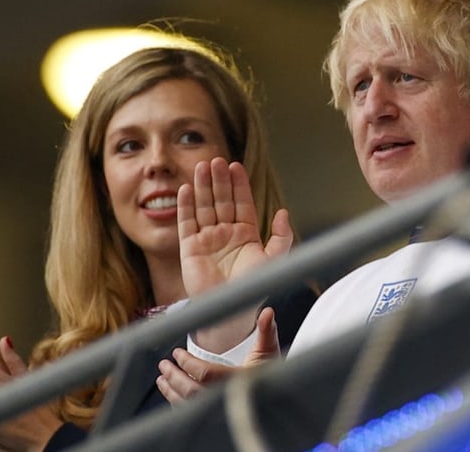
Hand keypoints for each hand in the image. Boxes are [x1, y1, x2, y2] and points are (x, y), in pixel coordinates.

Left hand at [156, 307, 280, 404]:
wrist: (276, 399)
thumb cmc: (272, 375)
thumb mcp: (269, 351)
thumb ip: (266, 331)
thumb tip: (267, 312)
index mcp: (237, 380)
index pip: (205, 373)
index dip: (187, 362)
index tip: (177, 353)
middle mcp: (226, 397)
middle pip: (191, 391)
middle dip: (174, 377)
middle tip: (164, 365)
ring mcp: (219, 410)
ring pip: (188, 405)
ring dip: (171, 391)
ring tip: (162, 379)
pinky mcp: (214, 417)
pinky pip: (190, 414)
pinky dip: (177, 404)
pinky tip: (171, 394)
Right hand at [178, 158, 291, 350]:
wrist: (231, 310)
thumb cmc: (253, 288)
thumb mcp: (273, 260)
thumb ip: (281, 237)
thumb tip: (284, 212)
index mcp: (245, 233)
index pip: (241, 202)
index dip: (238, 184)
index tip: (235, 166)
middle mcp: (225, 233)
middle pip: (221, 200)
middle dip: (219, 180)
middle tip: (216, 160)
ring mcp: (207, 239)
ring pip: (204, 207)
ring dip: (202, 187)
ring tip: (201, 167)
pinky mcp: (190, 248)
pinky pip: (187, 223)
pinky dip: (185, 206)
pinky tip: (185, 189)